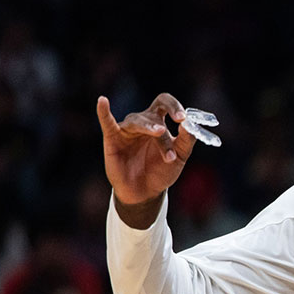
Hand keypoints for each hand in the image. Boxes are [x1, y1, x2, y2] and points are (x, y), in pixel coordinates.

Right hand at [97, 93, 196, 225]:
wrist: (145, 192)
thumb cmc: (161, 170)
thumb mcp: (181, 156)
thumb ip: (187, 140)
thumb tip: (190, 123)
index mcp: (159, 122)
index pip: (164, 103)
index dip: (174, 106)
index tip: (182, 118)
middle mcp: (142, 123)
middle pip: (152, 115)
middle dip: (160, 127)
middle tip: (165, 133)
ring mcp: (127, 130)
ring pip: (138, 122)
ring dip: (150, 130)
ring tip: (160, 135)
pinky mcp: (112, 139)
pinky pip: (107, 123)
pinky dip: (104, 112)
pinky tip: (102, 101)